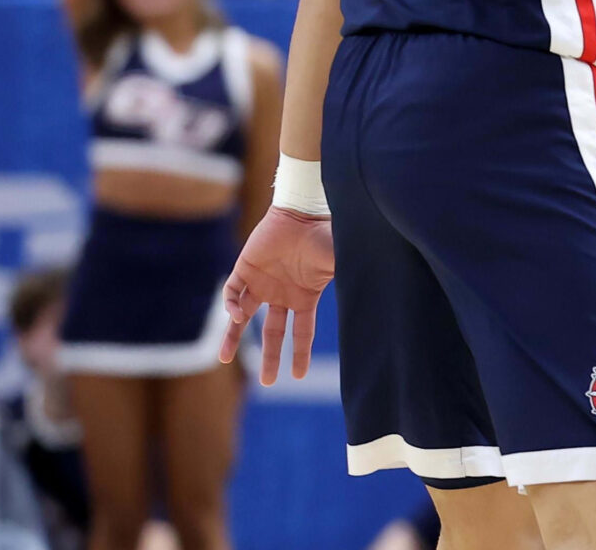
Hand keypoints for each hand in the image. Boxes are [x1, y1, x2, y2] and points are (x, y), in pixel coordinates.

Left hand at [220, 207, 334, 384]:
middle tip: (268, 382)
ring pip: (244, 318)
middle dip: (270, 357)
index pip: (302, 332)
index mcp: (305, 297)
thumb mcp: (338, 264)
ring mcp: (262, 283)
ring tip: (224, 359)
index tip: (298, 376)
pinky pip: (232, 294)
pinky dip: (232, 307)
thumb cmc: (324, 235)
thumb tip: (371, 304)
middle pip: (273, 332)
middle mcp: (282, 294)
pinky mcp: (244, 269)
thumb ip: (348, 280)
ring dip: (234, 338)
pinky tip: (237, 316)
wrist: (301, 211)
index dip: (300, 354)